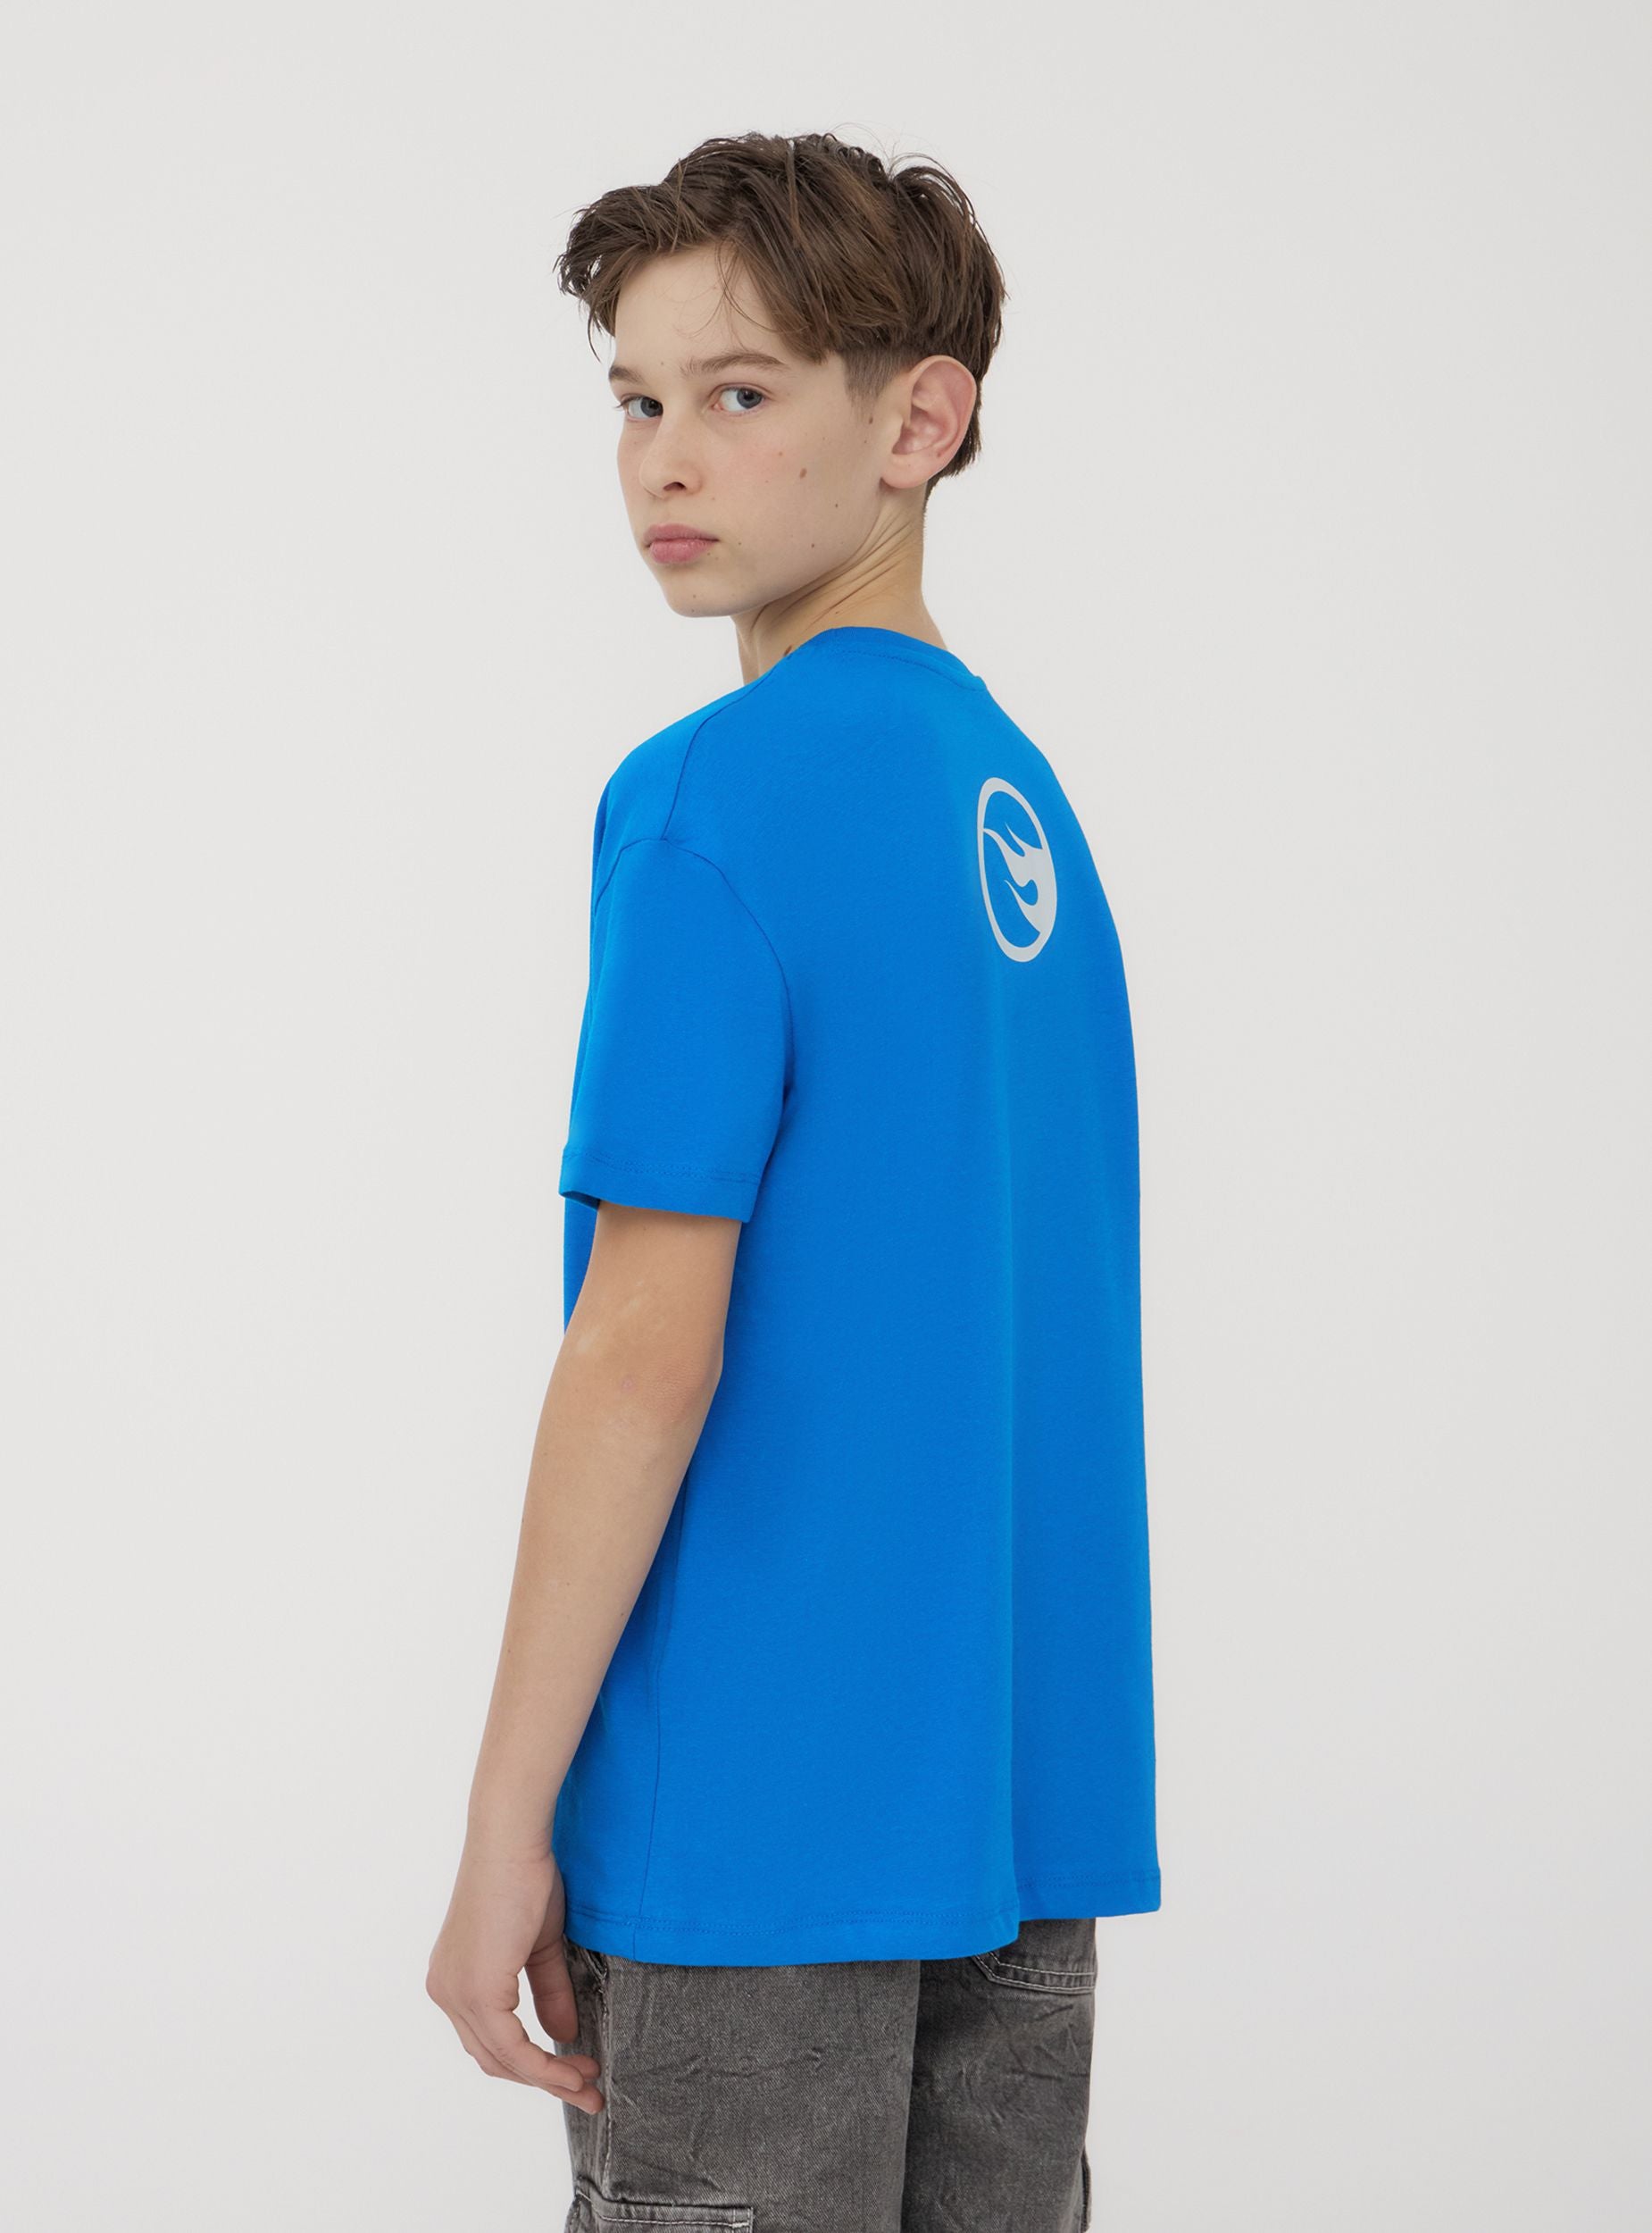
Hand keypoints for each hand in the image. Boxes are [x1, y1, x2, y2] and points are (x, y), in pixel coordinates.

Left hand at [426, 1843, 604, 2113]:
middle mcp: (447, 1991)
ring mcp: (457, 1993)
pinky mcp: (477, 1992)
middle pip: (493, 2058)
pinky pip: (512, 2047)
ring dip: (548, 2079)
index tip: (574, 2072)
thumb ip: (548, 1992)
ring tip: (589, 2083)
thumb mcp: (541, 1946)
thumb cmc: (526, 1876)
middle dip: (542, 2080)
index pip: (490, 2039)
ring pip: (503, 2060)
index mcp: (455, 1979)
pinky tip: (571, 2069)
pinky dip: (543, 2066)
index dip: (531, 2064)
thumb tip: (563, 2039)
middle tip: (587, 2087)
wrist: (513, 1841)